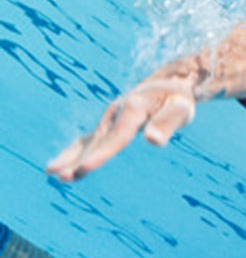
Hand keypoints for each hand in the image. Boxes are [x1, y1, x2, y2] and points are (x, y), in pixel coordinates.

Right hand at [47, 75, 196, 181]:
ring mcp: (109, 118)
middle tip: (62, 176)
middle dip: (79, 159)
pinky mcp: (108, 124)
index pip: (116, 137)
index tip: (83, 169)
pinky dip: (74, 152)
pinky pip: (88, 140)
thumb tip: (154, 141)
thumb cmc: (178, 97)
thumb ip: (167, 123)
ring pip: (87, 140)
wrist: (170, 81)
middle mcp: (116, 113)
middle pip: (96, 141)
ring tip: (52, 172)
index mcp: (133, 108)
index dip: (100, 155)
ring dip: (70, 157)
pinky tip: (59, 166)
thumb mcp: (180, 108)